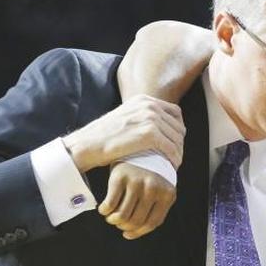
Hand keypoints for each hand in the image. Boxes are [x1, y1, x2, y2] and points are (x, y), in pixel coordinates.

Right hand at [62, 95, 183, 171]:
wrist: (87, 145)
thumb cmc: (103, 137)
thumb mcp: (125, 117)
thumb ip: (142, 117)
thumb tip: (161, 127)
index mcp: (143, 99)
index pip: (174, 112)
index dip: (177, 129)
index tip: (174, 142)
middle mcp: (148, 105)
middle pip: (178, 125)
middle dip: (179, 142)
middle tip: (175, 156)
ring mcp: (149, 118)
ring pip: (177, 138)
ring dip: (178, 152)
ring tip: (173, 163)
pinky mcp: (149, 134)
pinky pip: (171, 148)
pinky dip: (174, 158)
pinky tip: (170, 166)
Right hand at [98, 162, 176, 238]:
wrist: (140, 149)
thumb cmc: (149, 174)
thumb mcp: (160, 189)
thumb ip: (154, 208)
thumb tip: (133, 233)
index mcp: (167, 194)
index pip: (152, 222)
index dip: (138, 232)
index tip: (128, 235)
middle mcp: (153, 188)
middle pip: (136, 221)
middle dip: (124, 227)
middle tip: (118, 224)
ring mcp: (137, 182)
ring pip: (122, 216)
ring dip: (113, 221)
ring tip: (112, 217)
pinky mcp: (120, 177)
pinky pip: (110, 204)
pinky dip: (105, 211)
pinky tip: (104, 209)